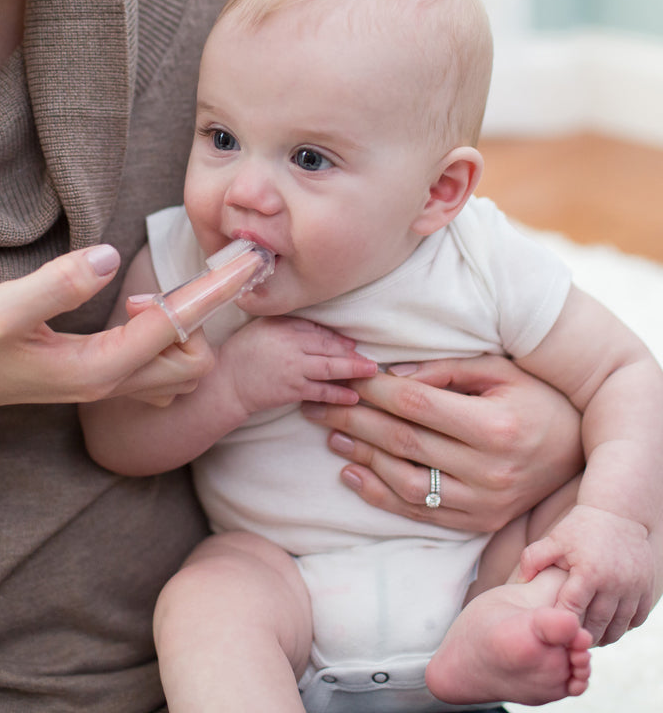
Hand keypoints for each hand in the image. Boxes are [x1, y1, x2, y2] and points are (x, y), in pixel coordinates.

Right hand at [0, 245, 213, 423]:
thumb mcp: (2, 309)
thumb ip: (57, 285)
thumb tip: (110, 257)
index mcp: (99, 368)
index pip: (175, 325)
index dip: (215, 289)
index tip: (248, 260)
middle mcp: (112, 384)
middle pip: (194, 359)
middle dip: (200, 316)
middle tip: (162, 281)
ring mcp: (107, 386)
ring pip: (180, 367)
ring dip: (183, 328)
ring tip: (144, 297)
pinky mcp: (99, 378)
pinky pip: (159, 367)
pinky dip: (169, 339)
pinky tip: (141, 314)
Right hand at [217, 317, 373, 416]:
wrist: (225, 381)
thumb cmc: (241, 352)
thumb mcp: (262, 328)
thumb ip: (287, 324)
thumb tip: (316, 329)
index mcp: (283, 327)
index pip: (317, 331)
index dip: (337, 338)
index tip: (352, 343)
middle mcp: (291, 346)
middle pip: (328, 347)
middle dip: (351, 353)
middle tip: (370, 359)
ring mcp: (292, 369)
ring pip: (329, 368)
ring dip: (352, 370)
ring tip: (370, 372)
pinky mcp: (291, 390)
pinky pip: (320, 391)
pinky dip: (338, 394)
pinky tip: (352, 396)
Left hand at [301, 355, 583, 531]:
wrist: (578, 449)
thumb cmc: (534, 398)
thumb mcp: (498, 371)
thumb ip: (444, 372)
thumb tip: (390, 377)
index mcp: (496, 427)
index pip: (416, 406)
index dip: (373, 390)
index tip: (342, 376)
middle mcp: (490, 471)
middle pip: (403, 442)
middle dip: (352, 419)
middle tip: (315, 404)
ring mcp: (484, 503)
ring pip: (405, 483)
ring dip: (360, 457)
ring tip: (330, 434)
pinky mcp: (478, 523)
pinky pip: (419, 513)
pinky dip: (379, 495)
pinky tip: (351, 473)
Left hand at [520, 505, 654, 644]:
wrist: (619, 514)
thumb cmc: (581, 527)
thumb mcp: (554, 539)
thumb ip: (533, 558)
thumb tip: (520, 582)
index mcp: (589, 572)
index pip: (572, 609)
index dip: (562, 621)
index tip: (552, 627)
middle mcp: (615, 584)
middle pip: (597, 624)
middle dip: (581, 635)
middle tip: (567, 640)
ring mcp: (634, 589)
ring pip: (618, 627)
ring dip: (603, 636)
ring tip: (586, 637)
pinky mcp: (647, 590)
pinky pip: (635, 620)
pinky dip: (622, 628)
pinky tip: (607, 627)